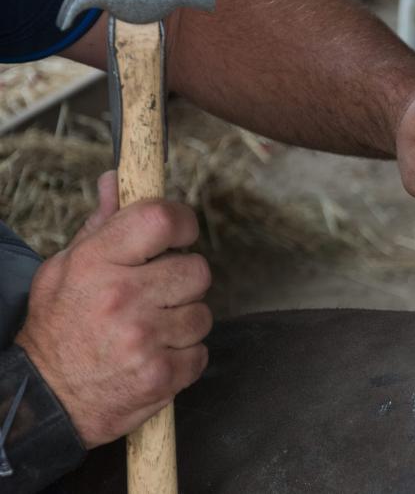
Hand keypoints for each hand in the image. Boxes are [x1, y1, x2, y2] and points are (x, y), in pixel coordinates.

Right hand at [14, 171, 212, 448]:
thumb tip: (116, 180)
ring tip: (150, 329)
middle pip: (197, 270)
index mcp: (97, 263)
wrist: (44, 400)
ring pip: (203, 313)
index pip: (163, 220)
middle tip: (158, 293)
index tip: (180, 234)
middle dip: (184, 281)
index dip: (183, 223)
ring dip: (183, 321)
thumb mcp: (64, 269)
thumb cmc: (57, 329)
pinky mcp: (161, 374)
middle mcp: (123, 298)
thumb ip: (100, 226)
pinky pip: (200, 352)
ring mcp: (145, 338)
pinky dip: (184, 356)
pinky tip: (155, 355)